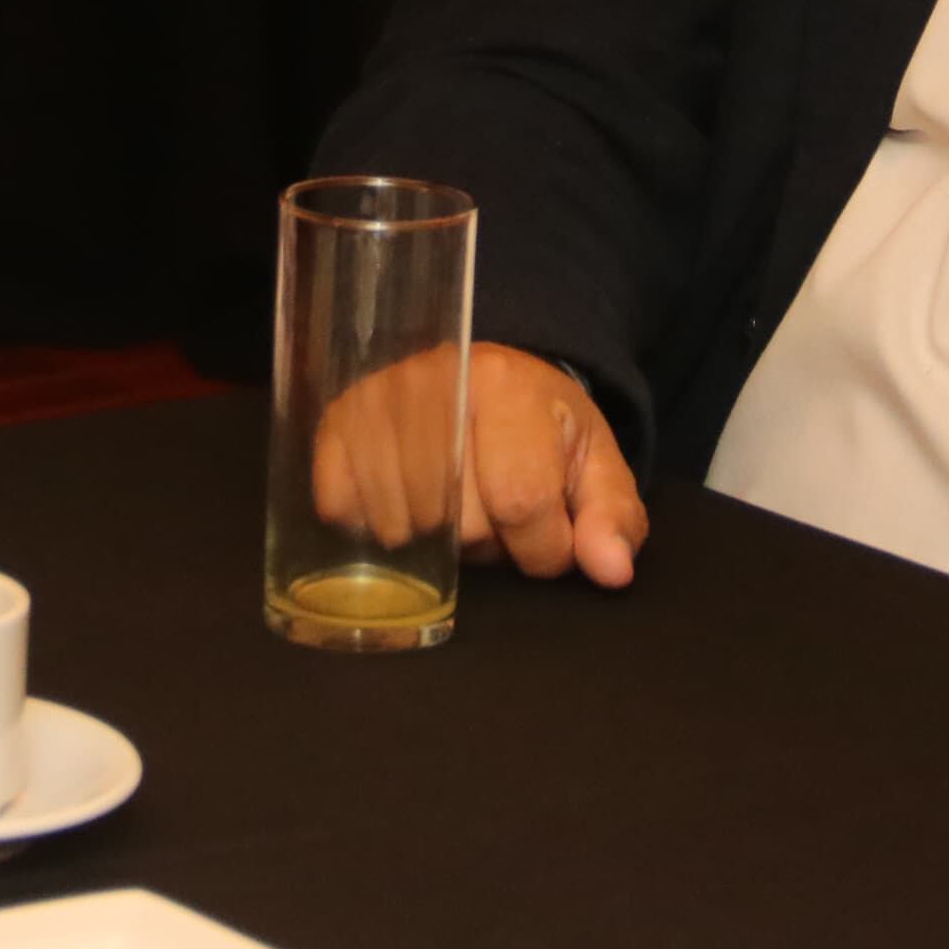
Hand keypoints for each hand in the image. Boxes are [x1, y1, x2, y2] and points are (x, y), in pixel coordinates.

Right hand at [313, 342, 645, 588]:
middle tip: (496, 513)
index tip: (547, 538)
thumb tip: (611, 570)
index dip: (542, 547)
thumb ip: (613, 520)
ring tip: (455, 506)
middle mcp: (436, 379)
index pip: (520, 500)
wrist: (489, 379)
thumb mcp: (596, 469)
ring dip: (435, 541)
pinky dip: (374, 525)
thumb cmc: (544, 433)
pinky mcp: (336, 421)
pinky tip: (404, 503)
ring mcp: (379, 398)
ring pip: (402, 524)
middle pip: (458, 521)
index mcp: (510, 385)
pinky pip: (343, 508)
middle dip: (488, 543)